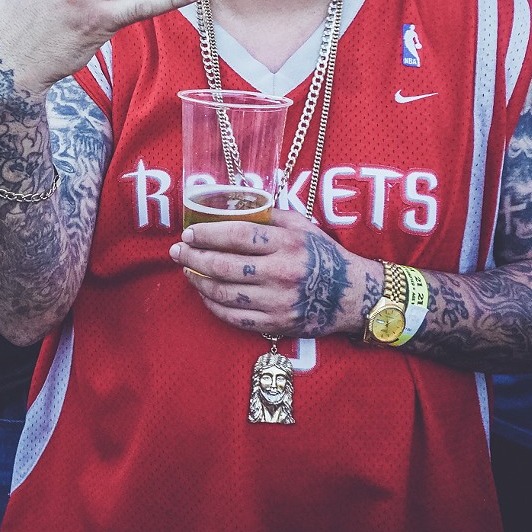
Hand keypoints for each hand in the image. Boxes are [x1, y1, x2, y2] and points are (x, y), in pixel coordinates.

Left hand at [170, 208, 373, 338]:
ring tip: (187, 271)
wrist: (353, 296)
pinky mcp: (276, 324)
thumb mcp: (302, 227)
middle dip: (193, 258)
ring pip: (224, 293)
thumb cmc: (323, 255)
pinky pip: (234, 317)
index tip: (189, 233)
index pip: (237, 236)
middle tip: (177, 251)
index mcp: (287, 244)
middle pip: (224, 266)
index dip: (207, 234)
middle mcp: (281, 273)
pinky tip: (205, 294)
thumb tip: (232, 206)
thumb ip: (269, 216)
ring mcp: (277, 302)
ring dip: (198, 281)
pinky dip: (213, 305)